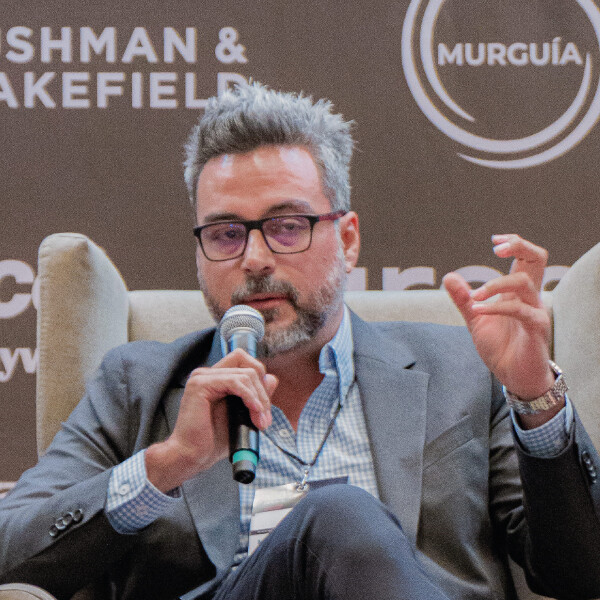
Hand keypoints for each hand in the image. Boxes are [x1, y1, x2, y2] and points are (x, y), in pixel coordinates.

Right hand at [145, 348, 276, 491]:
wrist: (192, 456)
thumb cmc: (213, 440)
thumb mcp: (243, 415)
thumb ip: (256, 396)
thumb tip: (272, 378)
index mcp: (216, 378)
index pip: (245, 362)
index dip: (260, 380)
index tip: (264, 408)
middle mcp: (208, 373)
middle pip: (248, 364)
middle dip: (263, 391)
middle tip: (264, 418)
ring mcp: (202, 376)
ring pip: (245, 374)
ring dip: (259, 399)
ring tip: (259, 421)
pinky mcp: (200, 384)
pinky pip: (235, 381)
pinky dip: (249, 396)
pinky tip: (254, 410)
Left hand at [443, 234, 554, 401]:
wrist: (513, 377)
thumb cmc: (500, 347)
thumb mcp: (475, 319)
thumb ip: (463, 299)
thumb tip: (449, 276)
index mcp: (517, 292)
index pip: (526, 257)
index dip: (514, 243)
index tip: (494, 241)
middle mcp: (530, 297)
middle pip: (538, 259)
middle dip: (519, 246)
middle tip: (495, 249)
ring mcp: (535, 311)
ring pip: (524, 282)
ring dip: (495, 284)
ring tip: (474, 297)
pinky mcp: (537, 328)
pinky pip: (521, 311)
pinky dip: (496, 307)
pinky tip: (478, 310)